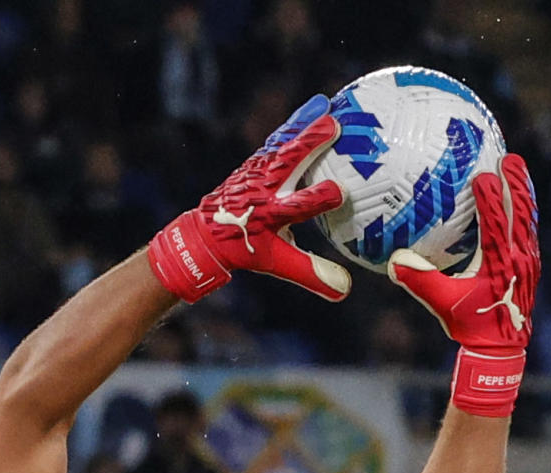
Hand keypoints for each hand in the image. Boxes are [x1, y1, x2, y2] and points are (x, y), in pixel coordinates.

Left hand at [148, 100, 352, 302]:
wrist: (205, 231)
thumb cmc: (245, 248)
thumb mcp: (277, 263)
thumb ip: (310, 273)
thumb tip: (345, 290)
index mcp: (270, 215)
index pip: (296, 207)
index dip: (316, 200)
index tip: (339, 193)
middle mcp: (263, 189)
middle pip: (287, 162)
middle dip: (308, 144)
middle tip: (333, 126)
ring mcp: (257, 171)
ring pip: (283, 143)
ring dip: (304, 123)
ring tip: (325, 104)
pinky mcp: (257, 160)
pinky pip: (280, 138)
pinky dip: (297, 123)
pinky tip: (314, 107)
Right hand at [393, 155, 538, 413]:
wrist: (501, 349)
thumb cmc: (470, 326)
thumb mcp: (443, 304)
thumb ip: (421, 282)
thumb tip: (394, 261)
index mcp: (496, 264)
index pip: (494, 225)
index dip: (489, 199)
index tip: (482, 175)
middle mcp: (517, 259)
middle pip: (519, 215)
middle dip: (515, 185)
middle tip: (509, 157)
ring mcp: (528, 262)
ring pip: (528, 220)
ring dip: (523, 191)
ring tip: (517, 165)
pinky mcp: (531, 265)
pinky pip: (529, 229)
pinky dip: (524, 209)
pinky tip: (518, 195)